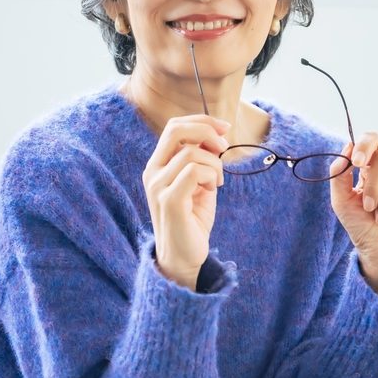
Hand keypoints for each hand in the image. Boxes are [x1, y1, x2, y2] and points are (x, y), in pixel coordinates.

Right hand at [142, 114, 229, 289]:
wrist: (185, 256)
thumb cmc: (193, 218)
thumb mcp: (200, 182)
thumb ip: (203, 159)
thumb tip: (217, 136)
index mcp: (158, 164)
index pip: (175, 127)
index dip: (202, 121)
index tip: (224, 128)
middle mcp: (153, 172)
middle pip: (176, 130)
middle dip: (206, 131)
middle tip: (223, 147)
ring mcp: (158, 186)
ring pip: (191, 153)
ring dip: (214, 164)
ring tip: (218, 181)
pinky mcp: (169, 200)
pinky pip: (194, 172)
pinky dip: (211, 175)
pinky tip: (214, 188)